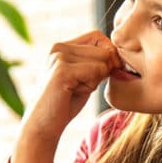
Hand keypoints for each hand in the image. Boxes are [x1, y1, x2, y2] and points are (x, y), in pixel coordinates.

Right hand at [11, 31, 120, 162]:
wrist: (43, 125)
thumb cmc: (65, 104)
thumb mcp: (84, 78)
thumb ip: (97, 64)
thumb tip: (118, 55)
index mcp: (63, 46)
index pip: (98, 37)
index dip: (108, 55)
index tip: (102, 75)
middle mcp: (59, 47)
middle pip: (104, 50)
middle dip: (102, 72)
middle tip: (82, 87)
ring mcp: (59, 57)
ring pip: (103, 61)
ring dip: (95, 81)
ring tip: (75, 90)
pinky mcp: (62, 70)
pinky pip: (96, 71)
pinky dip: (90, 87)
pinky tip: (72, 93)